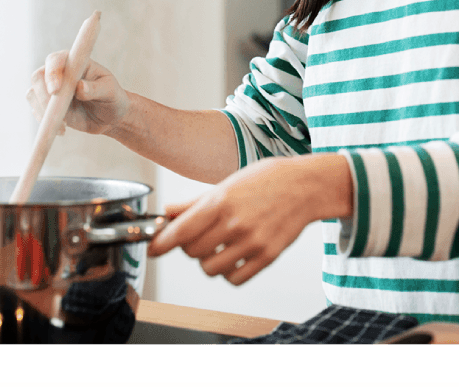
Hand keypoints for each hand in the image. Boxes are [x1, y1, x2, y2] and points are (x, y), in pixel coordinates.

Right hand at [26, 51, 130, 136]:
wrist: (109, 116)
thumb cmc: (112, 97)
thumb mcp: (110, 92)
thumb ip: (95, 89)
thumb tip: (80, 87)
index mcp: (74, 62)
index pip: (56, 60)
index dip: (53, 73)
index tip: (56, 90)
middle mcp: (58, 72)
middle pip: (38, 77)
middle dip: (43, 95)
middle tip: (56, 114)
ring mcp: (49, 88)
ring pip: (33, 95)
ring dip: (43, 111)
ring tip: (63, 126)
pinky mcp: (46, 105)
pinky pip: (36, 110)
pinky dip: (44, 121)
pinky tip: (62, 129)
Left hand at [148, 155, 352, 284]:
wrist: (306, 186)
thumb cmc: (268, 179)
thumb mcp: (228, 183)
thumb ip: (196, 201)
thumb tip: (168, 211)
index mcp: (221, 200)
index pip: (180, 231)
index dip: (160, 243)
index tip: (153, 248)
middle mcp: (234, 223)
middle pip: (192, 252)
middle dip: (189, 247)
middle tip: (199, 236)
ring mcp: (251, 242)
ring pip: (210, 269)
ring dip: (209, 261)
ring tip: (219, 247)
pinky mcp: (267, 257)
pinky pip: (234, 279)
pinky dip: (229, 272)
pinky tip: (234, 257)